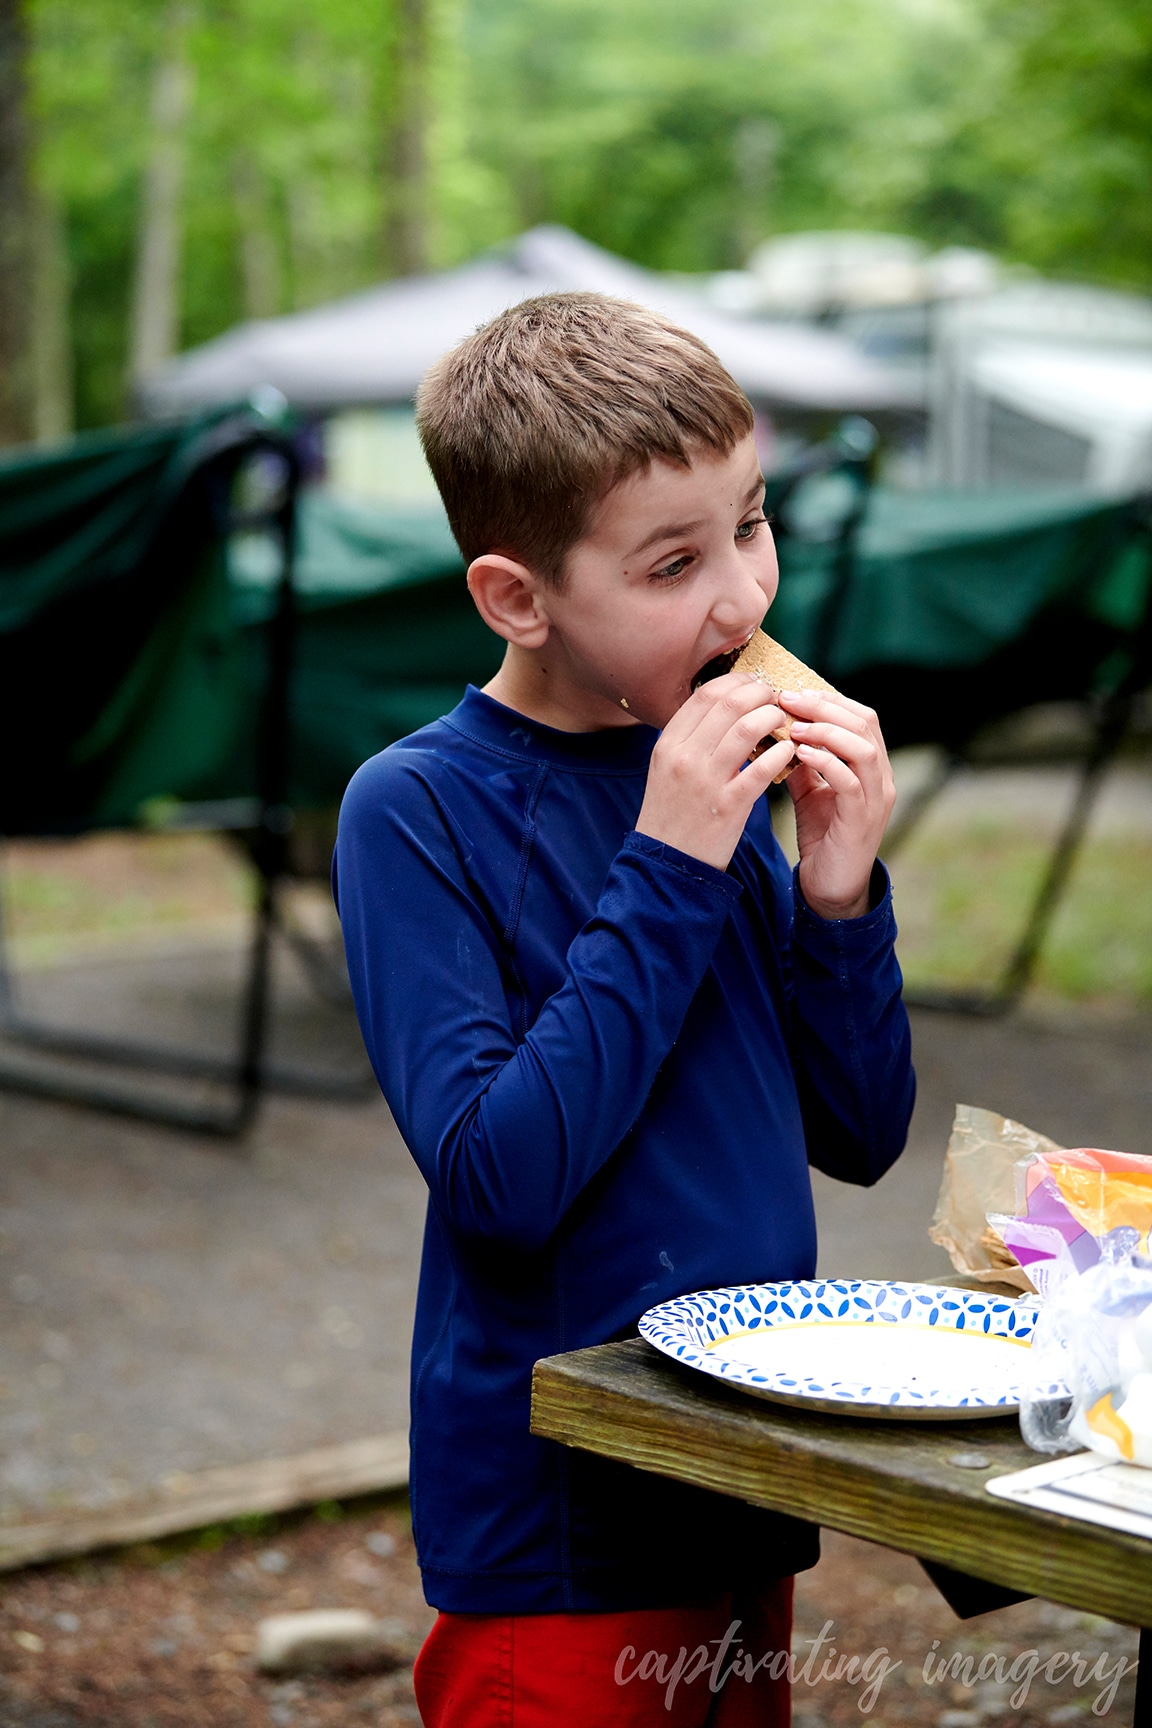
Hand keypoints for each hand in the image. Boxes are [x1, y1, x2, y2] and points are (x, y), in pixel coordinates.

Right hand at [635, 672, 794, 869]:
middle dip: (760, 694)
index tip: (754, 684)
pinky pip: (762, 768)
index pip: (706, 694)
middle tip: (776, 699)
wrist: (668, 864)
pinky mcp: (729, 806)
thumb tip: (726, 706)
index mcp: (668, 744)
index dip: (736, 682)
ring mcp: (706, 781)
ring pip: (747, 728)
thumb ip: (691, 738)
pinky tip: (789, 751)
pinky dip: (781, 753)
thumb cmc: (673, 813)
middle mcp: (684, 757)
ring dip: (772, 718)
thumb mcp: (667, 768)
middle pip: (729, 704)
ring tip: (783, 723)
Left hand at [780, 689, 895, 918]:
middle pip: (864, 724)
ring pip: (863, 748)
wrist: (830, 886)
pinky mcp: (863, 819)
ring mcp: (876, 798)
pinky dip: (825, 762)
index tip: (793, 691)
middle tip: (787, 699)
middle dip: (824, 706)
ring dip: (826, 731)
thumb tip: (779, 728)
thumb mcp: (809, 790)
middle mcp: (881, 777)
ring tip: (794, 726)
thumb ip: (803, 760)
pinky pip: (850, 782)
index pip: (861, 716)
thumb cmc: (822, 835)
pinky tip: (800, 754)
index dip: (830, 699)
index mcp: (871, 766)